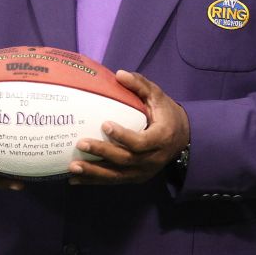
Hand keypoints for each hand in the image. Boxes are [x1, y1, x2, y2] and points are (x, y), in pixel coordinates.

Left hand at [67, 70, 189, 185]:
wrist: (183, 138)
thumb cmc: (166, 114)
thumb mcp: (157, 96)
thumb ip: (140, 85)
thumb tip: (119, 74)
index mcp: (161, 138)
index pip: (141, 142)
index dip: (123, 136)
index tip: (105, 124)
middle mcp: (153, 159)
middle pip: (126, 160)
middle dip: (103, 153)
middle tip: (81, 143)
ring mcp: (144, 172)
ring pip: (117, 175)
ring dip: (94, 172)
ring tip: (73, 167)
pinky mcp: (136, 178)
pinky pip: (114, 180)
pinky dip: (94, 180)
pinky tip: (75, 180)